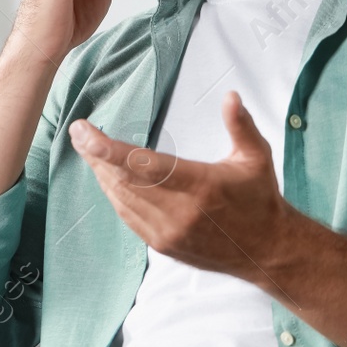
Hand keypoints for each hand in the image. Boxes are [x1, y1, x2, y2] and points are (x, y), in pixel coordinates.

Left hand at [67, 90, 296, 283]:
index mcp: (199, 185)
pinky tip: (107, 178)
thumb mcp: (256, 157)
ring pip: (121, 199)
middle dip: (96, 156)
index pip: (143, 165)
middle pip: (123, 180)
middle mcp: (179, 212)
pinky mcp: (163, 245)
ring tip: (88, 151)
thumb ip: (240, 124)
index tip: (83, 132)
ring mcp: (168, 232)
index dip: (107, 149)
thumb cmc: (259, 198)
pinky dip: (114, 195)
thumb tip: (230, 96)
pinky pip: (128, 217)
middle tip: (79, 134)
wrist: (267, 250)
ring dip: (102, 174)